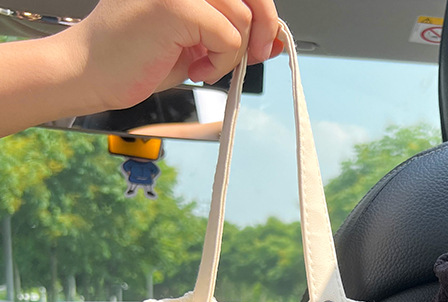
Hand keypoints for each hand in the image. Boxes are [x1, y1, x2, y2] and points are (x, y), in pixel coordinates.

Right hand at [67, 0, 282, 110]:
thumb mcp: (198, 42)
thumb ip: (235, 33)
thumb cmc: (139, 57)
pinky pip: (227, 37)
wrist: (92, 72)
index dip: (264, 12)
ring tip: (203, 66)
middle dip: (264, 30)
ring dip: (232, 54)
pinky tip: (195, 69)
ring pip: (242, 19)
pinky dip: (220, 62)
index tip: (264, 44)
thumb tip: (278, 39)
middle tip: (253, 58)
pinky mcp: (174, 4)